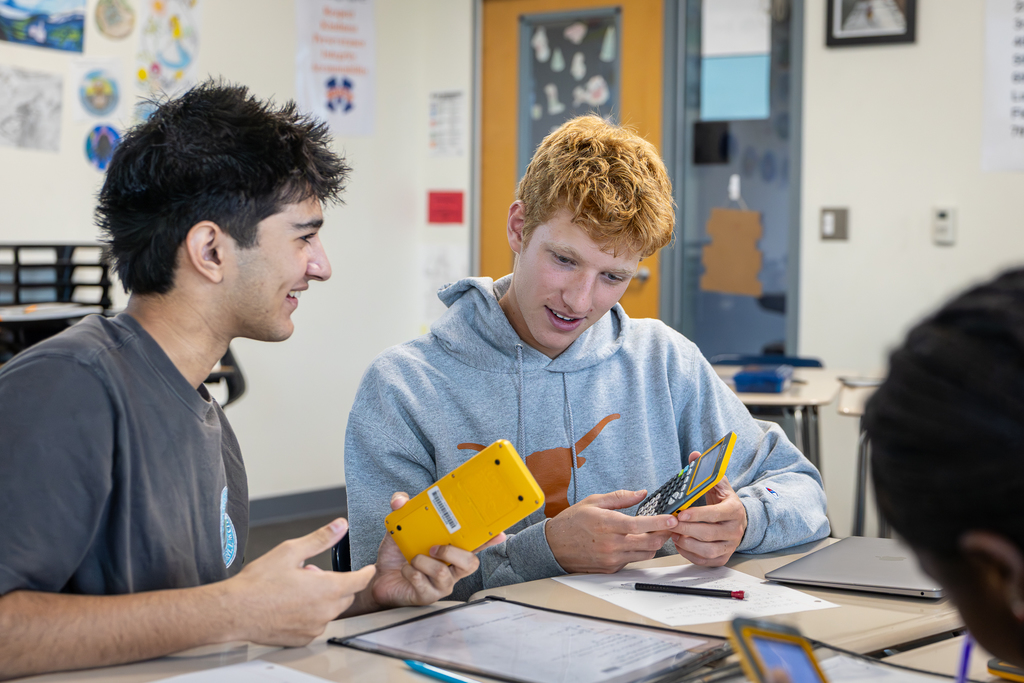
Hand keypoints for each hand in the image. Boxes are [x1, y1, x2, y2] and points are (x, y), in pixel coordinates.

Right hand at [224, 518, 375, 645]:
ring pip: (329, 611)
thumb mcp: (291, 551)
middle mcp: (324, 612)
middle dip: (335, 583)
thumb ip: (320, 538)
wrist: (234, 611)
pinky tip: (291, 605)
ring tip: (296, 589)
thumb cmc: (258, 584)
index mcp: (327, 589)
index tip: (368, 569)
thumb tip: (339, 526)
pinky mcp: (301, 639)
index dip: (365, 572)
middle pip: (345, 596)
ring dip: (321, 599)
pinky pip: (315, 625)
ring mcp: (313, 628)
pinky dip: (309, 615)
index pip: (359, 581)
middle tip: (311, 574)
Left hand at [366, 492, 505, 609]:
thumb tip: (400, 500)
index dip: (489, 540)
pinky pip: (424, 584)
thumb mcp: (399, 528)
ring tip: (413, 558)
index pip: (476, 544)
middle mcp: (452, 568)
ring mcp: (442, 584)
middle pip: (471, 563)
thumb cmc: (397, 554)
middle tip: (433, 547)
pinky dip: (410, 572)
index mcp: (451, 549)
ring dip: (424, 563)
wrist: (379, 577)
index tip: (499, 533)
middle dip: (453, 552)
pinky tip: (405, 570)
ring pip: (444, 574)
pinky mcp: (428, 596)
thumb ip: (402, 510)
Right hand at [545, 490, 678, 573]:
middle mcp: (611, 543)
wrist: (554, 545)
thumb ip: (620, 497)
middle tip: (668, 525)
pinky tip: (633, 542)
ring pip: (645, 554)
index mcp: (607, 523)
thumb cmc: (572, 522)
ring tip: (653, 533)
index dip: (660, 522)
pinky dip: (638, 551)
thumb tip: (641, 493)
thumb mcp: (594, 501)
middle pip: (649, 543)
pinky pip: (633, 560)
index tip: (672, 518)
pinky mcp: (611, 568)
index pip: (640, 524)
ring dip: (653, 544)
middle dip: (664, 534)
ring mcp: (611, 558)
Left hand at [671, 451, 747, 565]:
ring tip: (674, 534)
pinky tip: (680, 543)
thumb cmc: (723, 502)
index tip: (681, 514)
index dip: (698, 514)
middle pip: (709, 534)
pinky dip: (690, 554)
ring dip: (687, 543)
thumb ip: (705, 471)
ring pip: (707, 550)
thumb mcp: (718, 485)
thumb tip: (694, 455)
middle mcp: (735, 530)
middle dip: (686, 529)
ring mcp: (730, 546)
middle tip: (670, 523)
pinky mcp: (723, 558)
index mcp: (734, 510)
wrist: (739, 520)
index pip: (716, 514)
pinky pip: (705, 560)